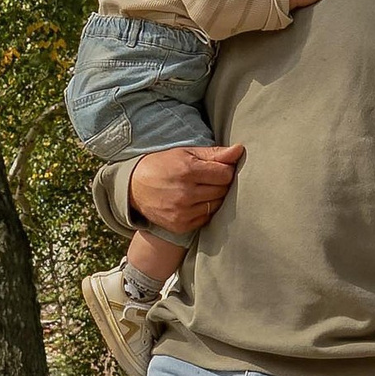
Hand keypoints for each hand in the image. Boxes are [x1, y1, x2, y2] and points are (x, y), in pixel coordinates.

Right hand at [126, 143, 243, 237]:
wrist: (135, 186)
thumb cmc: (163, 165)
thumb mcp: (186, 153)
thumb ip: (214, 153)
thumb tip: (239, 150)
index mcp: (187, 170)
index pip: (225, 174)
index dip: (225, 170)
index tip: (218, 168)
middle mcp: (185, 193)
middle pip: (222, 190)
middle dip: (220, 183)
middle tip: (208, 178)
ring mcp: (182, 212)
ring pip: (216, 205)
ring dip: (213, 197)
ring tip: (200, 190)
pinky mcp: (180, 225)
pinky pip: (206, 218)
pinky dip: (204, 211)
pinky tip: (193, 202)